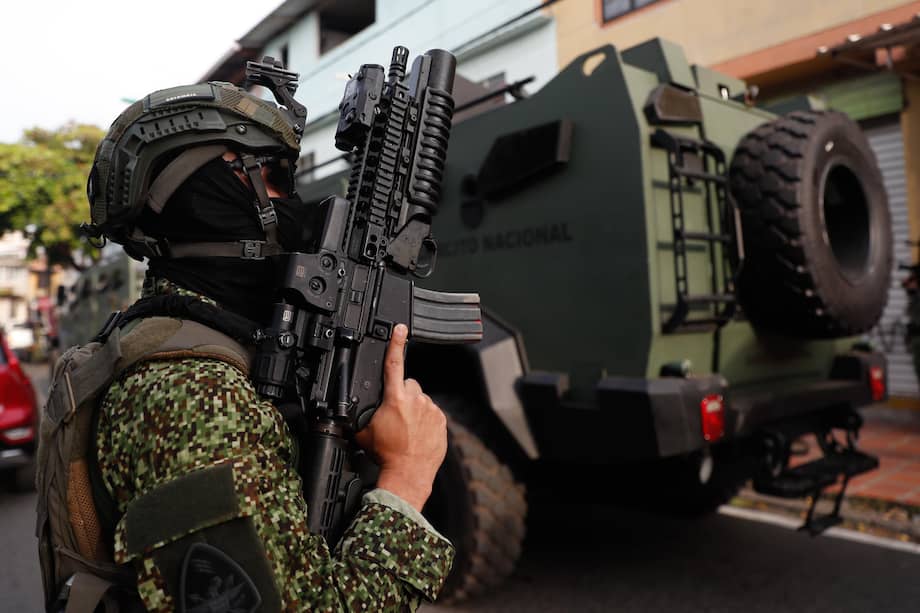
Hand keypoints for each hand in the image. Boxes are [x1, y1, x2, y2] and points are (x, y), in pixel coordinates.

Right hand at [355, 323, 447, 510]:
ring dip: (414, 409)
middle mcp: (415, 400)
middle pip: (407, 385)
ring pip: (420, 399)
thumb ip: (361, 413)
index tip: (400, 328)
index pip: (394, 363)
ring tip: (407, 428)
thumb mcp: (364, 431)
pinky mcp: (441, 420)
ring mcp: (430, 409)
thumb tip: (350, 409)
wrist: (409, 473)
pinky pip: (431, 412)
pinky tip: (417, 434)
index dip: (396, 343)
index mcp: (394, 398)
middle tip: (395, 415)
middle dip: (402, 394)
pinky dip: (425, 419)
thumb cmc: (386, 454)